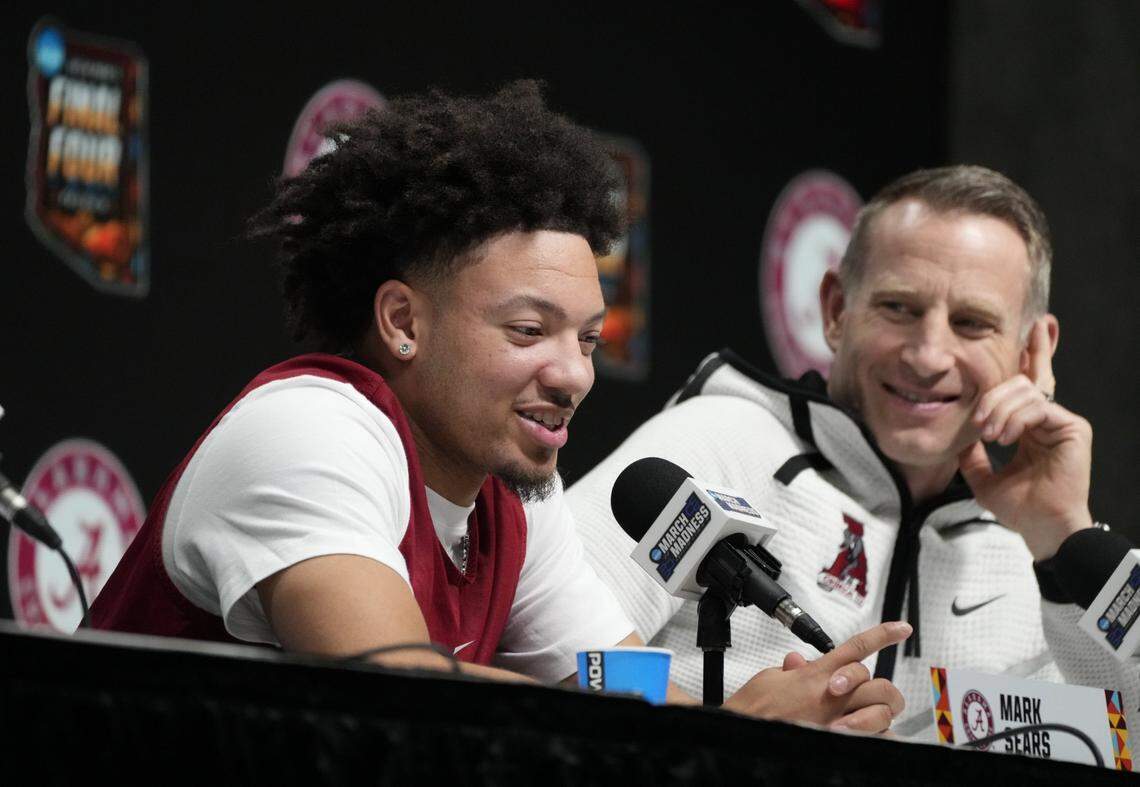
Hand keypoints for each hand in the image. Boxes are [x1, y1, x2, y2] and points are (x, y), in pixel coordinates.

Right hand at [722, 621, 909, 732]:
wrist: (745, 731)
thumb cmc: (753, 709)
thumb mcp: (769, 678)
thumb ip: (791, 670)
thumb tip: (798, 663)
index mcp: (816, 675)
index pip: (857, 647)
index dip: (883, 635)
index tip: (900, 629)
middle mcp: (832, 696)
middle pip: (877, 682)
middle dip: (878, 688)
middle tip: (866, 695)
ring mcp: (838, 720)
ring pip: (880, 711)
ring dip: (875, 714)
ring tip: (858, 719)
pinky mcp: (839, 740)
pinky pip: (873, 739)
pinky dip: (876, 737)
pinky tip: (867, 735)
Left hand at [958, 317, 1092, 559]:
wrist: (1041, 528)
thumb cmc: (1018, 508)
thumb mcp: (983, 476)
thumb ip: (972, 454)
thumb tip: (958, 437)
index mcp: (1031, 426)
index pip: (1027, 384)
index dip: (1030, 354)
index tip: (1028, 330)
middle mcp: (1049, 418)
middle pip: (1026, 379)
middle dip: (996, 391)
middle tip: (981, 423)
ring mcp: (1063, 421)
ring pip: (1025, 391)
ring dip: (999, 410)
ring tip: (990, 436)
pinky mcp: (1073, 427)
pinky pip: (1039, 406)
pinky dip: (1015, 418)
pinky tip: (1004, 437)